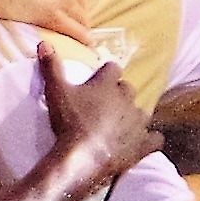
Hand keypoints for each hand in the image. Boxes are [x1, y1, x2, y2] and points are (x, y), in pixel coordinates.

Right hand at [0, 0, 94, 44]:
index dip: (73, 3)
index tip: (66, 11)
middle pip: (83, 8)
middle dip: (73, 17)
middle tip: (62, 26)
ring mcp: (66, 0)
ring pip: (81, 22)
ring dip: (74, 31)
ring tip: (70, 41)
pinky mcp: (54, 17)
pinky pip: (76, 33)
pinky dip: (81, 42)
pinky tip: (84, 48)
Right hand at [40, 54, 148, 179]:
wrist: (83, 157)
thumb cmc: (69, 122)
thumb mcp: (56, 92)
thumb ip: (52, 68)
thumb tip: (44, 44)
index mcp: (108, 84)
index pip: (113, 68)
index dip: (106, 73)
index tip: (99, 79)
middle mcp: (128, 99)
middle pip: (128, 90)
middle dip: (119, 96)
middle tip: (105, 106)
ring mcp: (138, 122)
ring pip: (142, 113)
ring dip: (133, 116)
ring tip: (121, 125)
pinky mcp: (143, 144)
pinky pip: (155, 139)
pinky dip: (150, 140)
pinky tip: (142, 143)